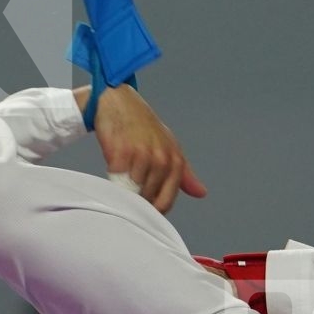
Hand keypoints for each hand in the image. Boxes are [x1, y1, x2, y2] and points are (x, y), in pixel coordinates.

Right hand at [90, 85, 205, 213]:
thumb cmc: (144, 127)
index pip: (165, 201)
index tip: (144, 211)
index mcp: (175, 161)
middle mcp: (161, 159)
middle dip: (136, 200)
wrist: (120, 102)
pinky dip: (112, 178)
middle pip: (146, 199)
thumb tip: (201, 193)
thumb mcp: (169, 147)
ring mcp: (141, 156)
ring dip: (123, 189)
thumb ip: (184, 175)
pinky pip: (116, 179)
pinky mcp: (121, 153)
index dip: (153, 210)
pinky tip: (113, 167)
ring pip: (131, 191)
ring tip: (121, 176)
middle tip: (128, 191)